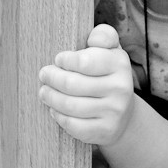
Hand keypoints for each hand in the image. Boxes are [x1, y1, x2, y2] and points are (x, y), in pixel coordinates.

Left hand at [38, 24, 134, 145]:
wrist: (123, 112)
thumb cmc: (108, 74)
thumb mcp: (110, 51)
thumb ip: (103, 36)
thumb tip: (93, 39)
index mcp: (119, 63)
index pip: (85, 61)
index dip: (66, 60)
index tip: (58, 59)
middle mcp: (121, 87)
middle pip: (73, 84)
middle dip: (52, 78)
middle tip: (44, 74)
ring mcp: (114, 111)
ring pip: (70, 105)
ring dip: (51, 98)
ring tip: (44, 92)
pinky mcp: (106, 130)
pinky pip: (74, 125)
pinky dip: (59, 117)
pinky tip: (55, 110)